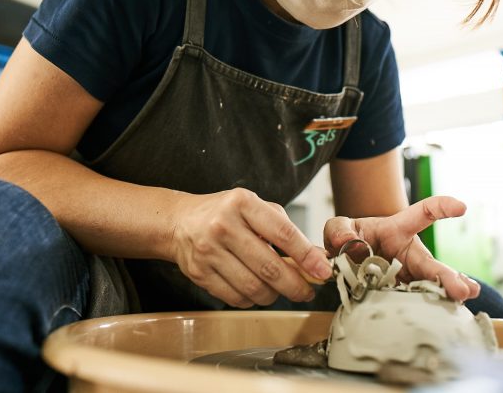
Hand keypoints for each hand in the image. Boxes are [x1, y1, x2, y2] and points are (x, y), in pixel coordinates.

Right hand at [169, 188, 332, 307]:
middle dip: (295, 285)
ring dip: (274, 295)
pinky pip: (236, 298)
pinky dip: (252, 300)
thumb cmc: (224, 214)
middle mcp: (223, 226)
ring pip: (253, 287)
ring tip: (279, 289)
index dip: (307, 256)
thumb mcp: (254, 207)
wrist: (179, 222)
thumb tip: (315, 258)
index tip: (323, 271)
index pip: (283, 233)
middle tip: (307, 291)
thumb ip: (285, 229)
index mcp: (243, 203)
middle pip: (269, 267)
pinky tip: (256, 290)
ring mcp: (208, 251)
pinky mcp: (199, 273)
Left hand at [323, 195, 480, 301]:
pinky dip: (429, 313)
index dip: (441, 207)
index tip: (461, 207)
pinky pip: (415, 306)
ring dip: (446, 296)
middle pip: (430, 264)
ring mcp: (408, 279)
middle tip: (464, 290)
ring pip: (429, 287)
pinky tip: (446, 320)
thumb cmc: (350, 239)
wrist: (348, 264)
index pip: (422, 214)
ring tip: (464, 302)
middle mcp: (409, 256)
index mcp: (398, 230)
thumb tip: (352, 246)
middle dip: (447, 276)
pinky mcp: (401, 298)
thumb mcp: (339, 228)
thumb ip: (339, 230)